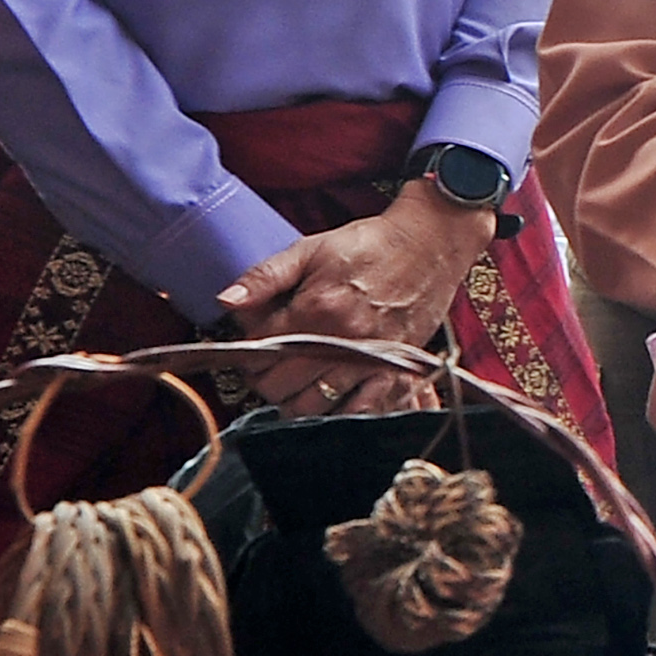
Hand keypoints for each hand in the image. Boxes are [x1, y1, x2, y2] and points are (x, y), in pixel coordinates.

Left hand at [217, 179, 496, 410]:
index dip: (246, 352)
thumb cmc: (369, 244)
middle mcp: (341, 341)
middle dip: (264, 379)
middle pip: (280, 386)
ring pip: (313, 406)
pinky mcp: (395, 369)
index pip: (260, 351)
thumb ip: (265, 276)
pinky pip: (359, 409)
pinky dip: (337, 411)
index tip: (251, 344)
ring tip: (295, 381)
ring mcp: (369, 359)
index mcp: (316, 309)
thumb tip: (225, 301)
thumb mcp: (311, 248)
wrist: (429, 243)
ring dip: (294, 400)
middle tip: (269, 365)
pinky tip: (328, 397)